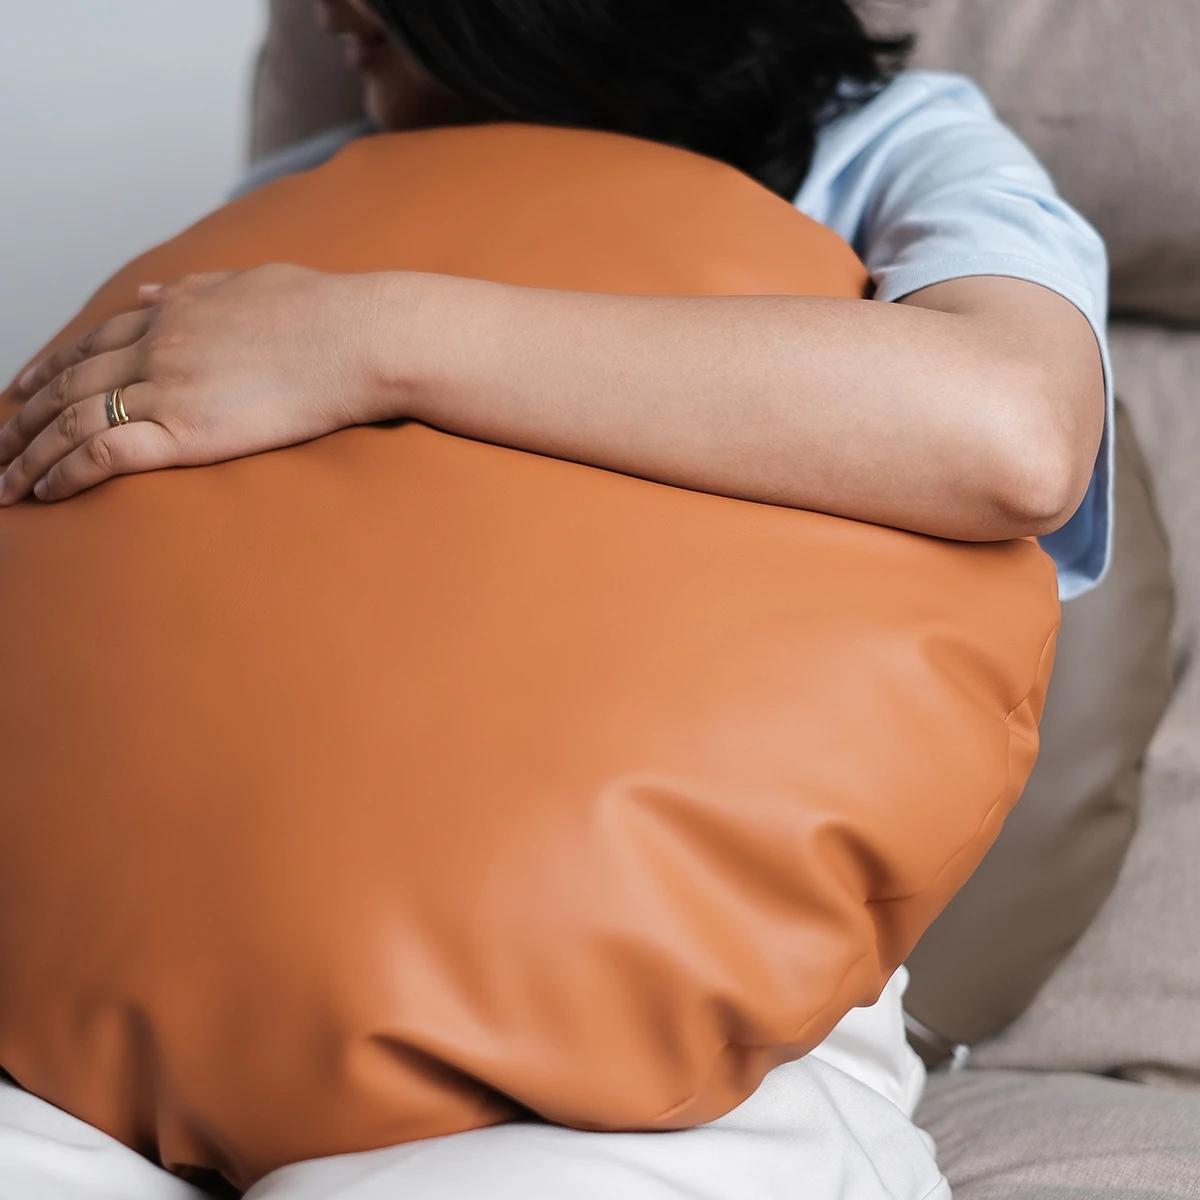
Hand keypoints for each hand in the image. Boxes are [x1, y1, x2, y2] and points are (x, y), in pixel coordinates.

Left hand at [0, 265, 392, 504]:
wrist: (357, 338)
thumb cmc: (323, 311)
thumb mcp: (248, 282)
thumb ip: (194, 287)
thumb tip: (151, 292)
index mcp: (171, 313)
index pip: (90, 344)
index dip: (48, 368)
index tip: (21, 389)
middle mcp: (155, 347)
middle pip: (67, 384)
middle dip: (23, 418)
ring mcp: (166, 387)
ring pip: (70, 420)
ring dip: (28, 454)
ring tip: (2, 482)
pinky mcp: (185, 430)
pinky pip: (104, 451)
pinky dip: (65, 472)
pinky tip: (44, 492)